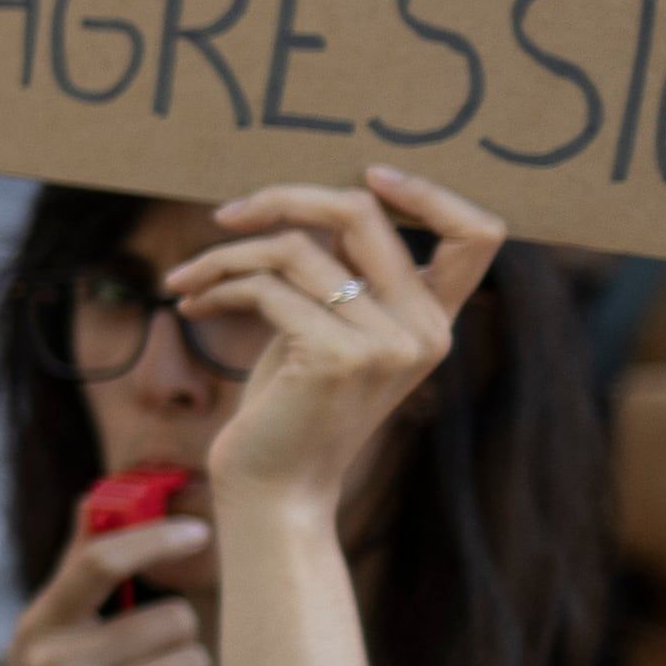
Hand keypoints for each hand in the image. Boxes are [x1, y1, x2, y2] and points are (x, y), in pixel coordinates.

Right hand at [0, 521, 215, 665]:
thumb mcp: (46, 650)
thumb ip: (77, 579)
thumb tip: (98, 497)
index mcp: (38, 628)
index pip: (101, 560)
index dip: (157, 538)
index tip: (200, 533)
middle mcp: (52, 662)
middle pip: (172, 618)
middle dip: (179, 644)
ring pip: (192, 662)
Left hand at [168, 168, 502, 530]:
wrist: (273, 493)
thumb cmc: (289, 410)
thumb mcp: (324, 331)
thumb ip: (339, 273)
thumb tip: (305, 200)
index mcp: (432, 322)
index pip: (477, 234)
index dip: (428, 190)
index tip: (366, 172)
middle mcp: (422, 331)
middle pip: (363, 212)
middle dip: (284, 197)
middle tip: (227, 215)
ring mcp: (385, 344)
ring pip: (295, 246)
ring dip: (225, 254)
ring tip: (187, 279)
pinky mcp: (336, 357)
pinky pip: (267, 286)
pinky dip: (217, 286)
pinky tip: (190, 306)